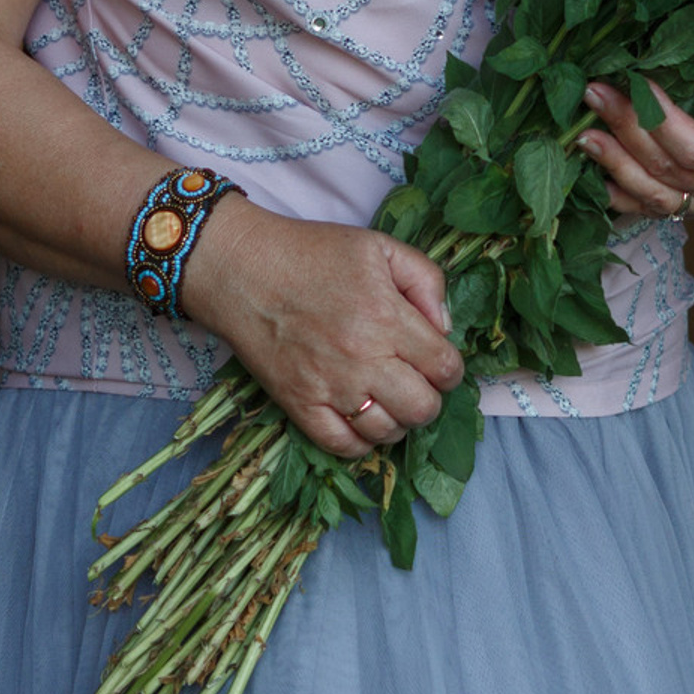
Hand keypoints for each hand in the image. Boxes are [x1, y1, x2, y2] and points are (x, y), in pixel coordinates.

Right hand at [181, 196, 462, 460]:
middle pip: (423, 408)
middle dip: (429, 397)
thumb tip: (444, 327)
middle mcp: (363, 359)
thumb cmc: (312, 252)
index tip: (436, 361)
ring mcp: (330, 388)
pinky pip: (344, 446)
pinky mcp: (300, 406)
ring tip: (387, 399)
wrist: (243, 269)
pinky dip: (361, 442)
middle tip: (413, 381)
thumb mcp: (378, 246)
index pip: (445, 368)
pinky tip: (361, 418)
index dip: (450, 369)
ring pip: (388, 432)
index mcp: (386, 317)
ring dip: (397, 420)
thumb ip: (425, 279)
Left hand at [574, 71, 693, 221]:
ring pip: (655, 194)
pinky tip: (593, 178)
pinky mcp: (691, 208)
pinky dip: (621, 196)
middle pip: (668, 169)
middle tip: (593, 95)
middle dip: (627, 130)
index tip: (630, 83)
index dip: (658, 119)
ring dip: (616, 165)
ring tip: (584, 136)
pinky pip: (651, 209)